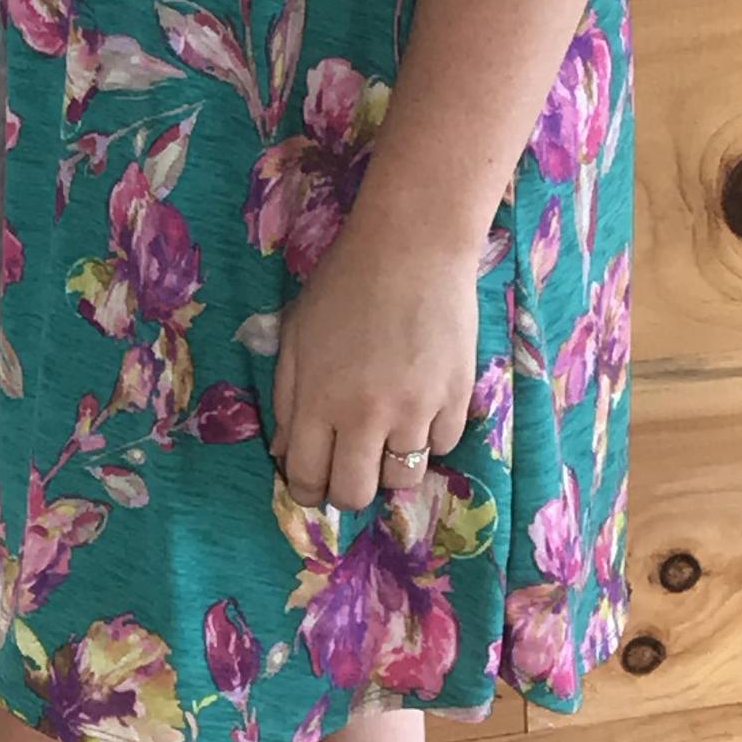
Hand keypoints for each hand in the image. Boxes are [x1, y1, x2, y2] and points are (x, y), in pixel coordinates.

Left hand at [270, 206, 481, 513]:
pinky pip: (441, 447)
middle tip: (350, 467)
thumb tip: (285, 454)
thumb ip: (286, 398)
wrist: (411, 247)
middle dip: (347, 490)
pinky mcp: (455, 401)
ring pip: (402, 479)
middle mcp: (364, 416)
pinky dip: (429, 434)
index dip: (306, 490)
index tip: (313, 484)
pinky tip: (421, 402)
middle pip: (355, 493)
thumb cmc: (344, 283)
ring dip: (390, 464)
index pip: (306, 477)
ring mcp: (414, 411)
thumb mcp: (296, 334)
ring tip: (387, 432)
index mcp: (317, 399)